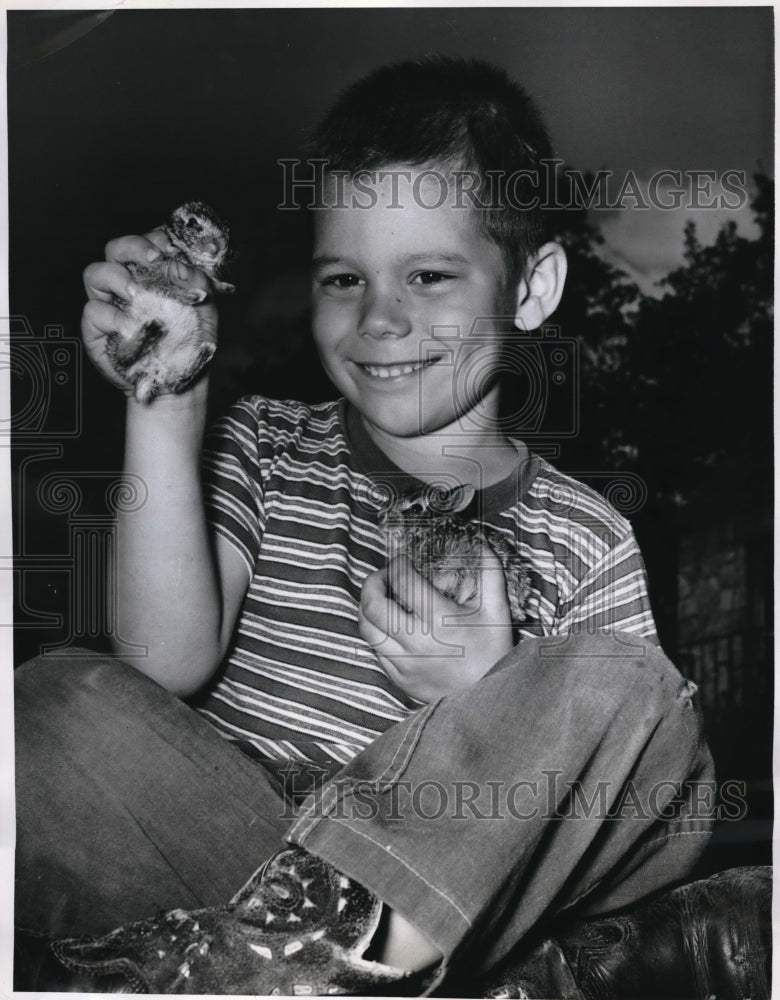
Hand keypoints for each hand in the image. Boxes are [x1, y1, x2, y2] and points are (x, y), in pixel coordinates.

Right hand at [81, 230, 217, 394]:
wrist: (179, 382)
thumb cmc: (190, 345)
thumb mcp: (204, 310)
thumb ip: (197, 282)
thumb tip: (180, 264)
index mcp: (151, 275)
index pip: (145, 243)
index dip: (154, 239)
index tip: (170, 248)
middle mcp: (127, 284)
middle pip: (116, 249)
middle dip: (133, 247)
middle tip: (153, 260)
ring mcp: (109, 304)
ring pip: (95, 272)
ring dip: (117, 277)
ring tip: (138, 295)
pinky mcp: (96, 329)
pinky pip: (93, 311)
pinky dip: (113, 316)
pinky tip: (132, 326)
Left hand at [358, 548, 513, 702]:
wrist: (489, 700)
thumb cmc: (494, 653)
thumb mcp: (497, 611)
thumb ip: (490, 573)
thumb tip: (482, 544)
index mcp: (439, 620)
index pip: (402, 581)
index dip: (397, 564)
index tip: (403, 561)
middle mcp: (416, 641)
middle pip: (372, 605)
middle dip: (372, 582)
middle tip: (383, 576)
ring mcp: (404, 662)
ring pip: (367, 629)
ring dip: (367, 608)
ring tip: (380, 599)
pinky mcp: (399, 678)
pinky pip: (375, 650)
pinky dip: (376, 633)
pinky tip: (388, 625)